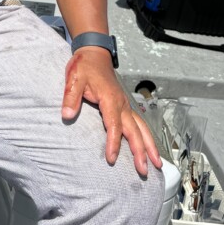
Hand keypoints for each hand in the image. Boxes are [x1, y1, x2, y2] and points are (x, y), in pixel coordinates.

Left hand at [62, 47, 161, 175]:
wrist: (94, 54)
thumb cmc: (84, 66)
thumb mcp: (74, 78)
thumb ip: (71, 97)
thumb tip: (66, 115)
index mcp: (110, 99)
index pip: (114, 125)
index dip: (113, 142)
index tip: (112, 158)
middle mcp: (122, 104)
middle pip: (134, 130)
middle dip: (140, 151)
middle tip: (143, 170)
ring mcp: (125, 105)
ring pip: (141, 128)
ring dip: (149, 146)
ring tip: (157, 163)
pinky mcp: (125, 106)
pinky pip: (139, 124)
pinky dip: (146, 137)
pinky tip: (150, 148)